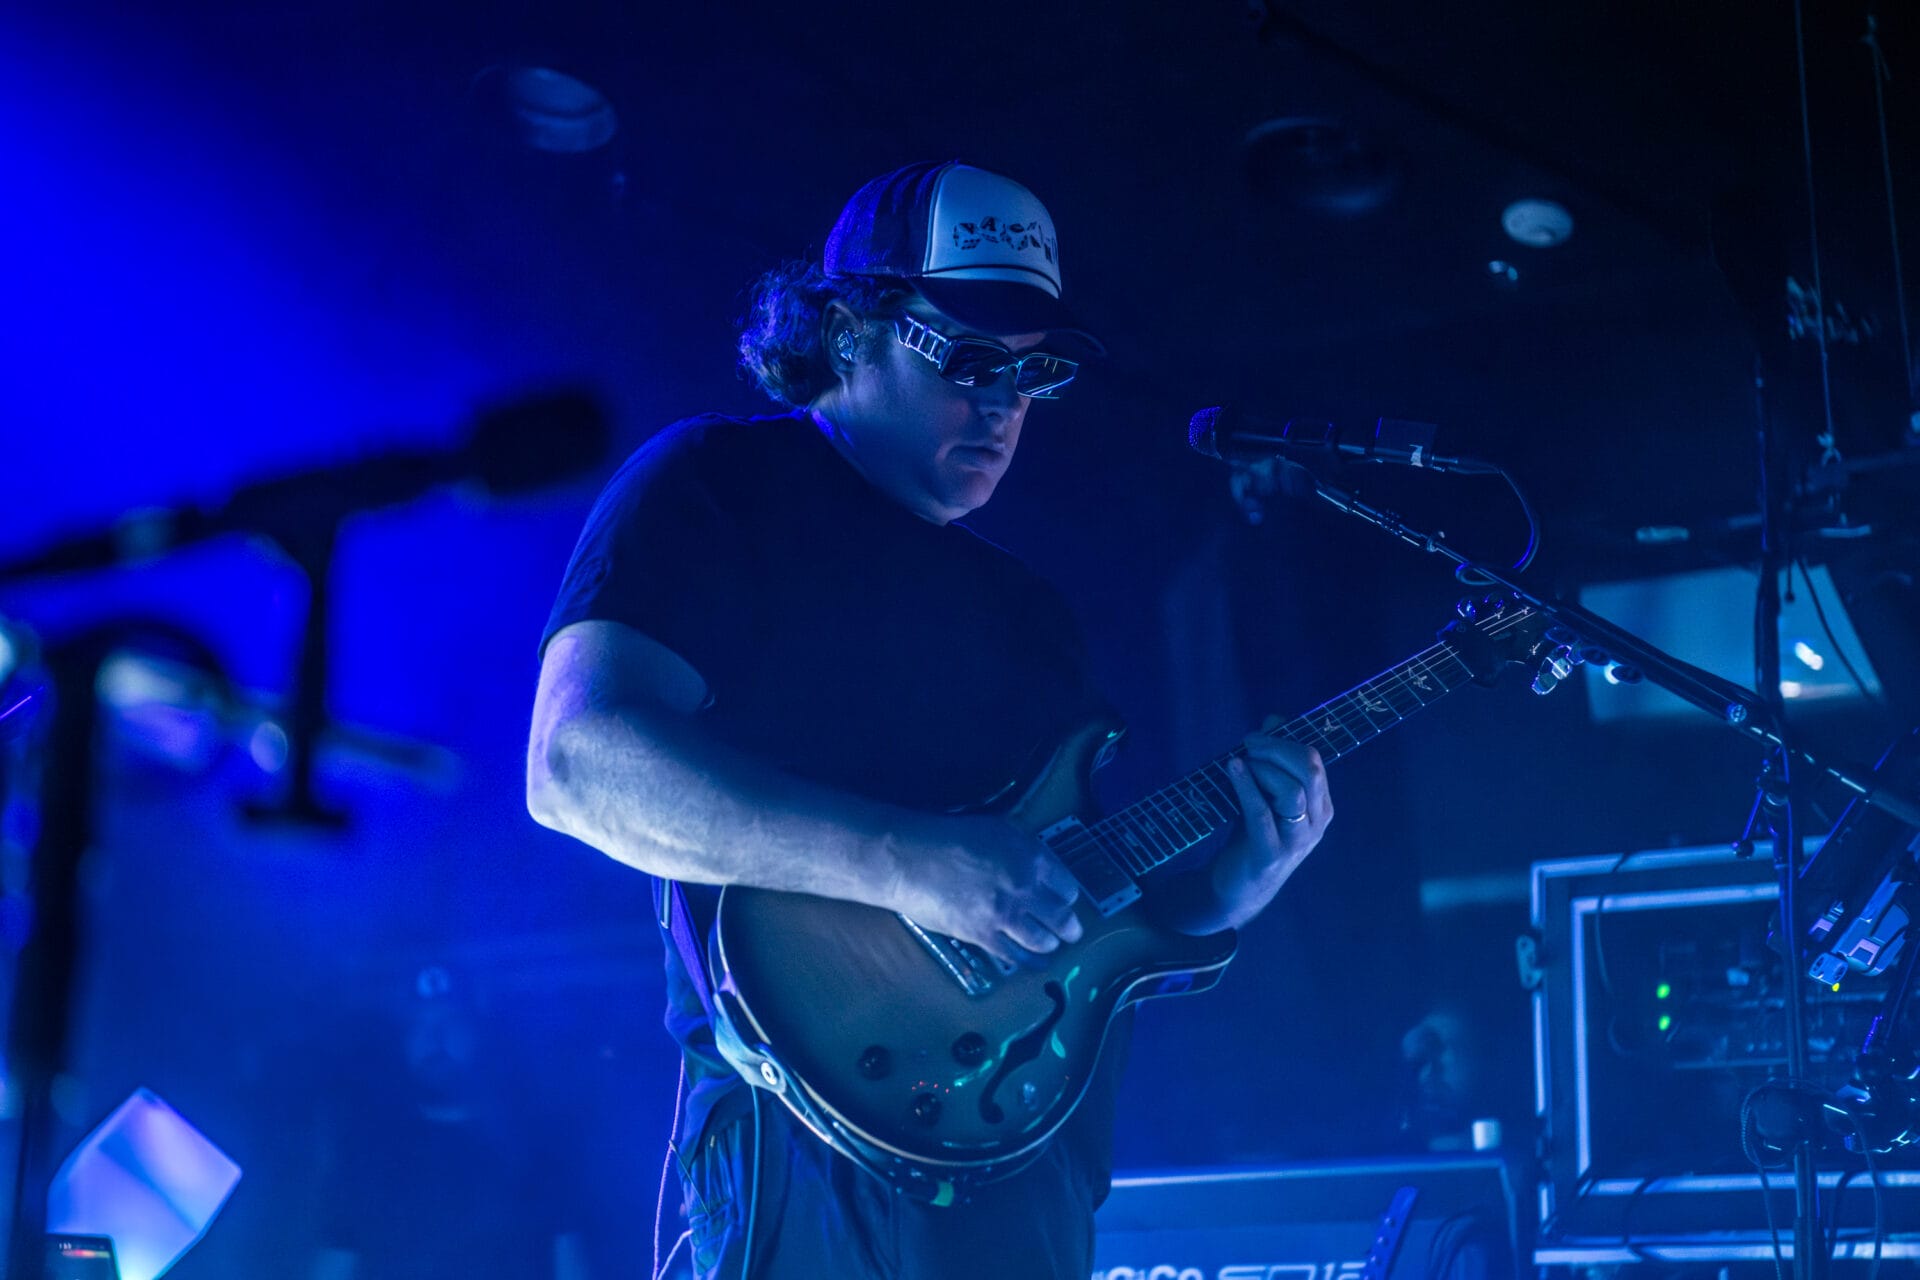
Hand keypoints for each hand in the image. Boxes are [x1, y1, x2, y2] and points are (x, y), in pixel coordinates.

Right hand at [887, 814, 1084, 967]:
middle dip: (1070, 928)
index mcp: (1031, 856)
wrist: (910, 859)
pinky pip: (1015, 955)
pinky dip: (1028, 962)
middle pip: (1061, 917)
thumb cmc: (949, 837)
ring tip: (1050, 946)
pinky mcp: (983, 935)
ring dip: (1049, 945)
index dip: (1068, 897)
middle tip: (1071, 933)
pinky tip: (1034, 963)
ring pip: (1043, 940)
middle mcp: (1024, 886)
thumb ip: (1024, 849)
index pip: (1067, 886)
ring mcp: (1004, 913)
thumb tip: (1041, 869)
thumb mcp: (997, 829)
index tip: (1065, 902)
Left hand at [1212, 721, 1332, 928]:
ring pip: (1292, 791)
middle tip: (1248, 744)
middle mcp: (1316, 822)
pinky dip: (1246, 786)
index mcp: (1321, 805)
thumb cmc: (1252, 835)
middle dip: (1277, 748)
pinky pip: (1261, 813)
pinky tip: (1233, 767)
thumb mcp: (1266, 794)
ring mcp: (1296, 840)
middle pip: (1311, 770)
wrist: (1237, 888)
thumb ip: (1274, 759)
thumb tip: (1276, 719)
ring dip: (1263, 768)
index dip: (1285, 740)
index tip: (1256, 735)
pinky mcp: (1270, 854)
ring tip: (1240, 764)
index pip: (1314, 761)